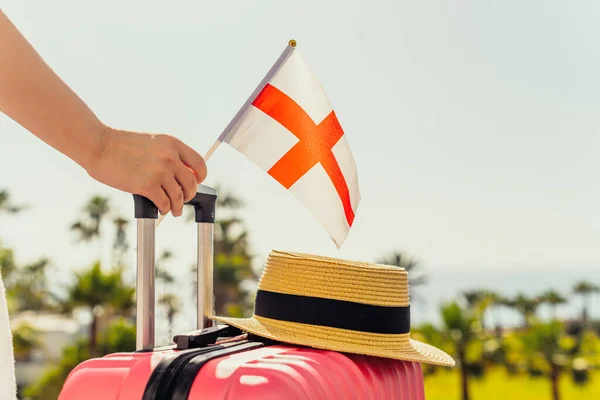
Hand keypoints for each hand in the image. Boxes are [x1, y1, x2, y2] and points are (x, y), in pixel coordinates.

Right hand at [86, 126, 206, 216]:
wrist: (99, 145)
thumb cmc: (121, 145)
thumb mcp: (152, 142)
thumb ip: (167, 154)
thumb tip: (180, 174)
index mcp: (172, 144)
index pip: (199, 164)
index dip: (200, 177)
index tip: (196, 182)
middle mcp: (170, 157)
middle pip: (191, 183)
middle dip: (189, 194)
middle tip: (184, 199)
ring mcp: (159, 172)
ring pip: (179, 196)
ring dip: (178, 206)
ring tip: (174, 210)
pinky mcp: (147, 186)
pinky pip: (164, 203)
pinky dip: (165, 209)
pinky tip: (162, 209)